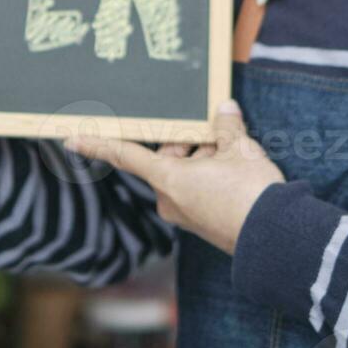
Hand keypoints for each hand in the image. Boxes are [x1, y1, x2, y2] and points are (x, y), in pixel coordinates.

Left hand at [65, 101, 283, 254]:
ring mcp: (186, 215)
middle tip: (219, 135)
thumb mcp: (240, 149)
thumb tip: (224, 109)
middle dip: (190, 143)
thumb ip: (226, 127)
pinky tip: (237, 172)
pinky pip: (198, 190)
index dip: (98, 144)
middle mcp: (170, 200)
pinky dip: (212, 176)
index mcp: (169, 179)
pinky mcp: (201, 224)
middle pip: (168, 159)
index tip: (72, 138)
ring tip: (237, 155)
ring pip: (186, 173)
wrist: (276, 238)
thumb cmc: (252, 192)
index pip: (126, 156)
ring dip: (206, 159)